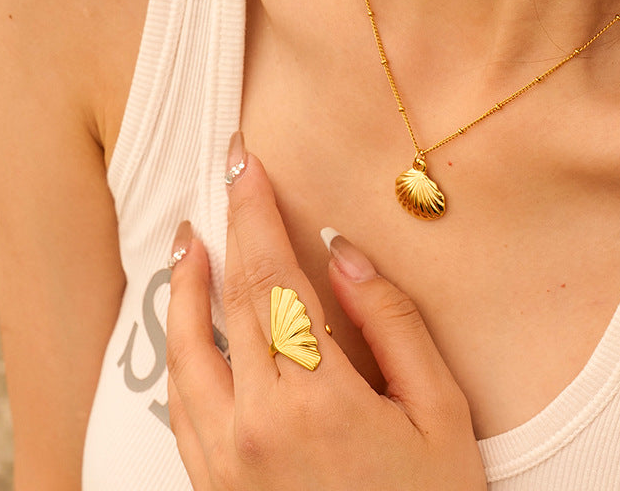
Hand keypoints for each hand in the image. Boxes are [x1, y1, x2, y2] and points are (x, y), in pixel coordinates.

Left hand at [165, 138, 486, 490]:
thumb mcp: (439, 411)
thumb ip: (393, 322)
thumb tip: (344, 250)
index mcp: (315, 399)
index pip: (270, 275)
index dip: (255, 210)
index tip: (246, 161)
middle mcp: (253, 426)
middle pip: (227, 299)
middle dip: (224, 226)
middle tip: (223, 174)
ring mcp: (223, 461)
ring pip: (185, 351)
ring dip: (183, 286)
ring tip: (188, 241)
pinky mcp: (213, 488)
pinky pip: (183, 402)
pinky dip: (180, 347)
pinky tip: (192, 323)